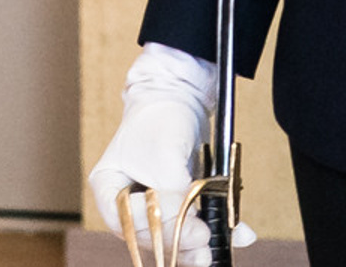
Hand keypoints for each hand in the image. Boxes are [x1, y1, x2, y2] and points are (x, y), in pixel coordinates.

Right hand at [87, 43, 252, 259]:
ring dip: (200, 245)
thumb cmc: (159, 119)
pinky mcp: (178, 212)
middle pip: (151, 238)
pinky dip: (217, 232)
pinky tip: (237, 233)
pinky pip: (193, 232)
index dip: (153, 226)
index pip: (125, 221)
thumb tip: (197, 230)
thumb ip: (173, 194)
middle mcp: (128, 205)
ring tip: (221, 239)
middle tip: (205, 235)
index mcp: (108, 188)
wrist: (180, 100)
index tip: (185, 219)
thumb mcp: (163, 155)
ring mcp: (153, 211)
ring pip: (174, 241)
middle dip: (181, 241)